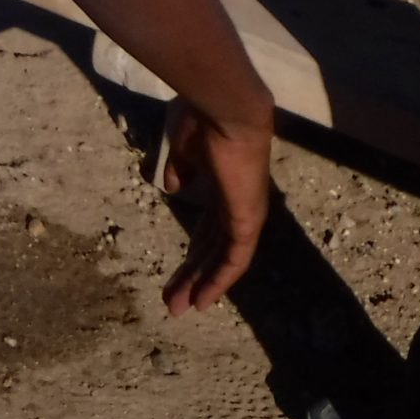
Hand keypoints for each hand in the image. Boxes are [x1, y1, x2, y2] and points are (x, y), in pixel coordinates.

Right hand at [158, 99, 270, 313]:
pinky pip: (235, 259)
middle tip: (172, 300)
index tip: (176, 274)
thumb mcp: (183, 150)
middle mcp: (236, 206)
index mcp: (222, 189)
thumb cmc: (201, 123)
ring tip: (178, 307)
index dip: (193, 253)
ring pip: (222, 260)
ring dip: (201, 284)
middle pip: (212, 250)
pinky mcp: (247, 221)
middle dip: (191, 275)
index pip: (207, 231)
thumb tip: (175, 187)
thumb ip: (181, 170)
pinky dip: (219, 281)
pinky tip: (202, 299)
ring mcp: (244, 215)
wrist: (226, 111)